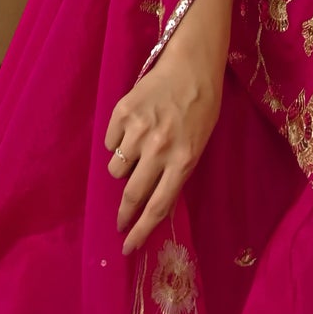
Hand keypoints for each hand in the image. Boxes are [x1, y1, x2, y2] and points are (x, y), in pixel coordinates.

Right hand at [103, 33, 222, 255]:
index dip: (141, 231)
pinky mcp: (122, 112)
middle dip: (123, 214)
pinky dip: (118, 141)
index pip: (158, 207)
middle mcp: (159, 148)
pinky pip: (110, 141)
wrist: (192, 66)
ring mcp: (139, 130)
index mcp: (183, 160)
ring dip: (123, 169)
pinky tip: (132, 129)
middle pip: (132, 193)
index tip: (128, 247)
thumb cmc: (202, 108)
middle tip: (119, 223)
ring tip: (136, 153)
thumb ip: (178, 173)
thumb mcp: (198, 146)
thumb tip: (153, 204)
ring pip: (116, 168)